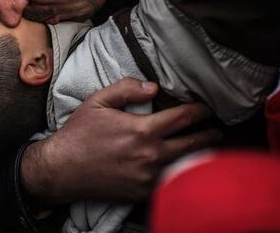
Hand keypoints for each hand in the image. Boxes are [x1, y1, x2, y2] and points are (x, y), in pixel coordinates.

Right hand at [21, 78, 220, 204]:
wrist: (62, 169)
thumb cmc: (79, 134)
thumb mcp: (98, 101)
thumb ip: (126, 89)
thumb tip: (153, 87)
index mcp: (142, 130)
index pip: (183, 118)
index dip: (199, 111)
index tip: (207, 108)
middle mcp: (151, 155)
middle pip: (193, 144)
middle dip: (208, 135)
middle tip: (216, 130)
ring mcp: (148, 176)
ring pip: (185, 165)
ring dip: (199, 156)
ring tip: (207, 149)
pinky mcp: (143, 192)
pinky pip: (169, 181)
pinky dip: (180, 173)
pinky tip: (184, 167)